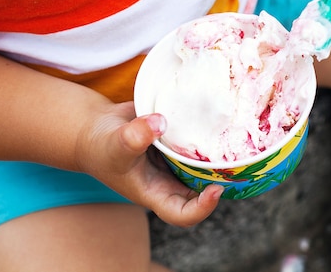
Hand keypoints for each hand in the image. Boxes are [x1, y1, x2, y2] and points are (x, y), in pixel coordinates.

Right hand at [75, 102, 222, 226]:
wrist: (96, 127)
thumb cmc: (101, 147)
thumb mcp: (114, 145)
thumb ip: (134, 137)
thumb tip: (160, 123)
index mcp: (156, 193)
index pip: (183, 214)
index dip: (202, 208)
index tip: (215, 189)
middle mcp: (170, 180)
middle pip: (203, 189)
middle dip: (220, 178)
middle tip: (235, 159)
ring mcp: (176, 161)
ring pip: (205, 164)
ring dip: (219, 154)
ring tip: (233, 136)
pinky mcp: (178, 141)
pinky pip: (199, 141)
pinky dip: (208, 132)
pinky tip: (216, 116)